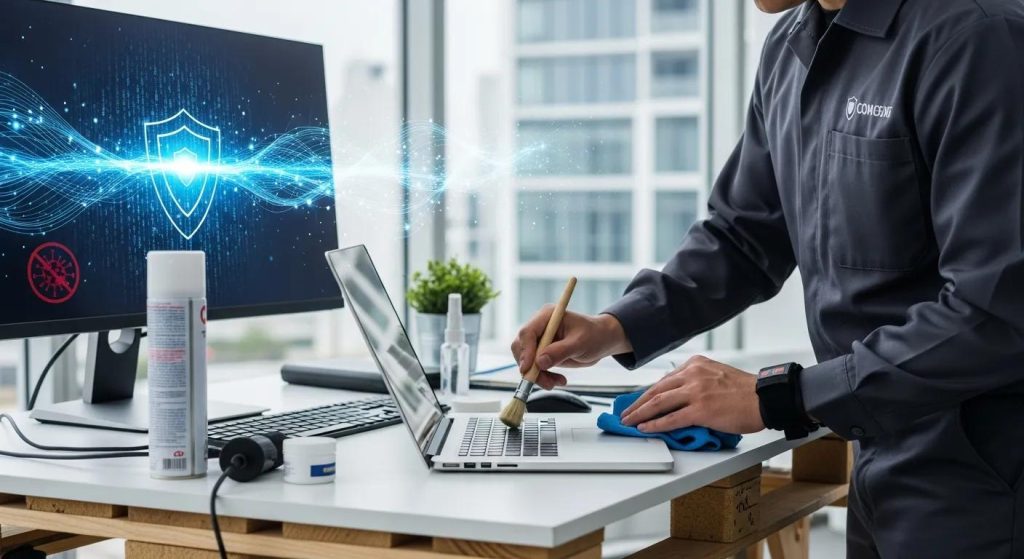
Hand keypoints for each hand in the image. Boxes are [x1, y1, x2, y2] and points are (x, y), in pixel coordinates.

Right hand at [510, 309, 631, 389]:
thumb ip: (560, 351)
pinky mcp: (543, 353)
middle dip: (530, 367)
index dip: (525, 351)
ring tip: (556, 383)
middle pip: (521, 348)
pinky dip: (543, 377)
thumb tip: (540, 361)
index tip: (528, 369)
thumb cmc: (595, 335)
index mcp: (547, 317)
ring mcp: (540, 340)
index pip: (527, 332)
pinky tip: (558, 380)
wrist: (602, 341)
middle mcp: (540, 327)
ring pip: (526, 361)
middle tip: (545, 382)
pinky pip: (535, 368)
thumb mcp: (580, 343)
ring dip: (538, 375)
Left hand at [621, 355, 763, 433]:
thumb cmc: (745, 391)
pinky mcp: (700, 409)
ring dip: (640, 414)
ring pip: (658, 403)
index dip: (648, 393)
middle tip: (625, 412)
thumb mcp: (716, 374)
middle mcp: (692, 374)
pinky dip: (655, 424)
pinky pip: (671, 418)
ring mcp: (695, 391)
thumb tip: (678, 396)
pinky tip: (645, 428)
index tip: (638, 401)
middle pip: (656, 390)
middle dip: (637, 403)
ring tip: (629, 421)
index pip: (665, 380)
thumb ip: (697, 380)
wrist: (765, 399)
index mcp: (695, 364)